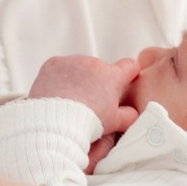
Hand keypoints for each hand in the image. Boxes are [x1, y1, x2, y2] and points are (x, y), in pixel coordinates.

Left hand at [29, 55, 139, 170]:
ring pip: (79, 68)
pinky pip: (59, 68)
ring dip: (78, 79)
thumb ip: (129, 115)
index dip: (129, 73)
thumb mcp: (115, 123)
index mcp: (111, 76)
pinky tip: (57, 94)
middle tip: (89, 101)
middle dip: (97, 81)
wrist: (54, 122)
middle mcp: (93, 64)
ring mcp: (72, 61)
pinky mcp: (53, 63)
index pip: (130, 65)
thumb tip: (133, 112)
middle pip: (100, 69)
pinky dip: (58, 77)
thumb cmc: (86, 123)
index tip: (125, 80)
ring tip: (70, 100)